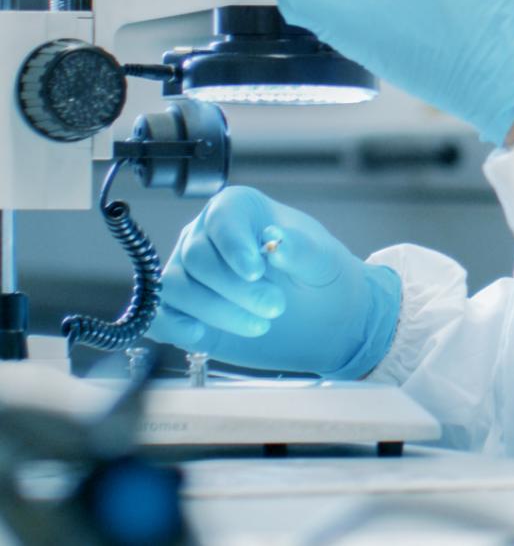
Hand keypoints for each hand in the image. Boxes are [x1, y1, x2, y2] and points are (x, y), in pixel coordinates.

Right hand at [151, 187, 399, 378]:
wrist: (321, 316)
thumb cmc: (319, 275)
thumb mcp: (322, 260)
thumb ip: (301, 249)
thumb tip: (275, 239)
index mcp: (239, 210)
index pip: (222, 219)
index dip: (234, 246)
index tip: (256, 271)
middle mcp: (205, 236)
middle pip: (196, 258)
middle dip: (234, 288)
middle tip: (275, 306)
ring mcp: (190, 273)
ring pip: (175, 287)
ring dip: (215, 311)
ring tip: (260, 324)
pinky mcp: (182, 311)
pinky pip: (159, 315)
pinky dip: (174, 326)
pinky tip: (201, 336)